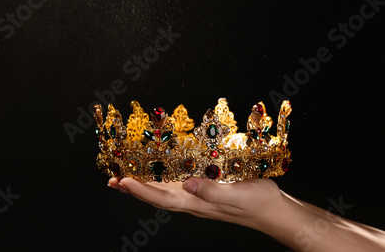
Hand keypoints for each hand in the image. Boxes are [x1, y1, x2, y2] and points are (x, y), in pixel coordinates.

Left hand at [108, 177, 285, 230]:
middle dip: (133, 189)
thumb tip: (187, 184)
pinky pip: (177, 185)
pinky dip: (161, 180)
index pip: (162, 198)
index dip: (140, 191)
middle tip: (112, 180)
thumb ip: (212, 192)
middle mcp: (193, 201)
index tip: (122, 181)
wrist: (274, 210)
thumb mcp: (237, 195)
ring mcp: (198, 197)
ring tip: (124, 178)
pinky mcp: (205, 190)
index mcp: (197, 204)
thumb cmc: (259, 203)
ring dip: (143, 185)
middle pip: (156, 197)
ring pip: (163, 192)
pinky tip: (158, 174)